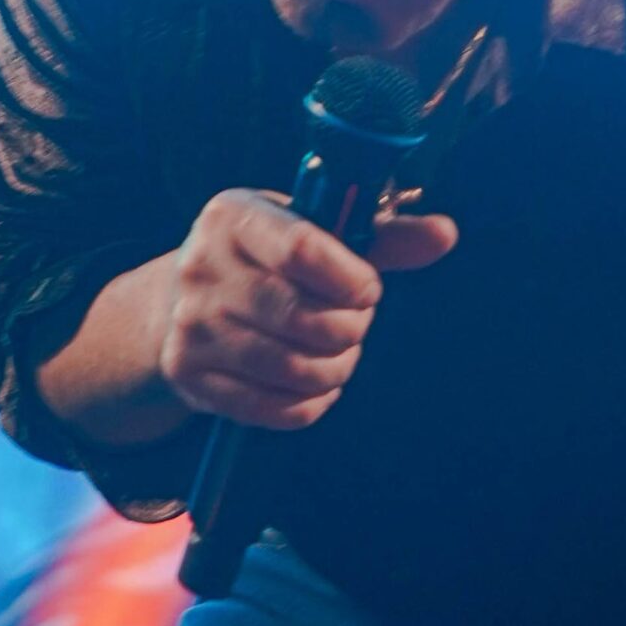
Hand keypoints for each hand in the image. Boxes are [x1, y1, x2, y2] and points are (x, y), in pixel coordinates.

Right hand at [158, 188, 456, 432]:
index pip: (303, 251)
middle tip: (355, 324)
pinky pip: (274, 409)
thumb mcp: (314, 233)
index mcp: (233, 216)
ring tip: (339, 353)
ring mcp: (190, 324)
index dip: (352, 281)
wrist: (180, 301)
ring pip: (293, 369)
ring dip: (336, 369)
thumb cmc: (269, 260)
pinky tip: (314, 383)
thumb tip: (445, 234)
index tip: (367, 290)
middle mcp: (202, 267)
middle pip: (303, 318)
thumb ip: (382, 237)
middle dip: (350, 330)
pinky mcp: (189, 374)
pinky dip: (311, 402)